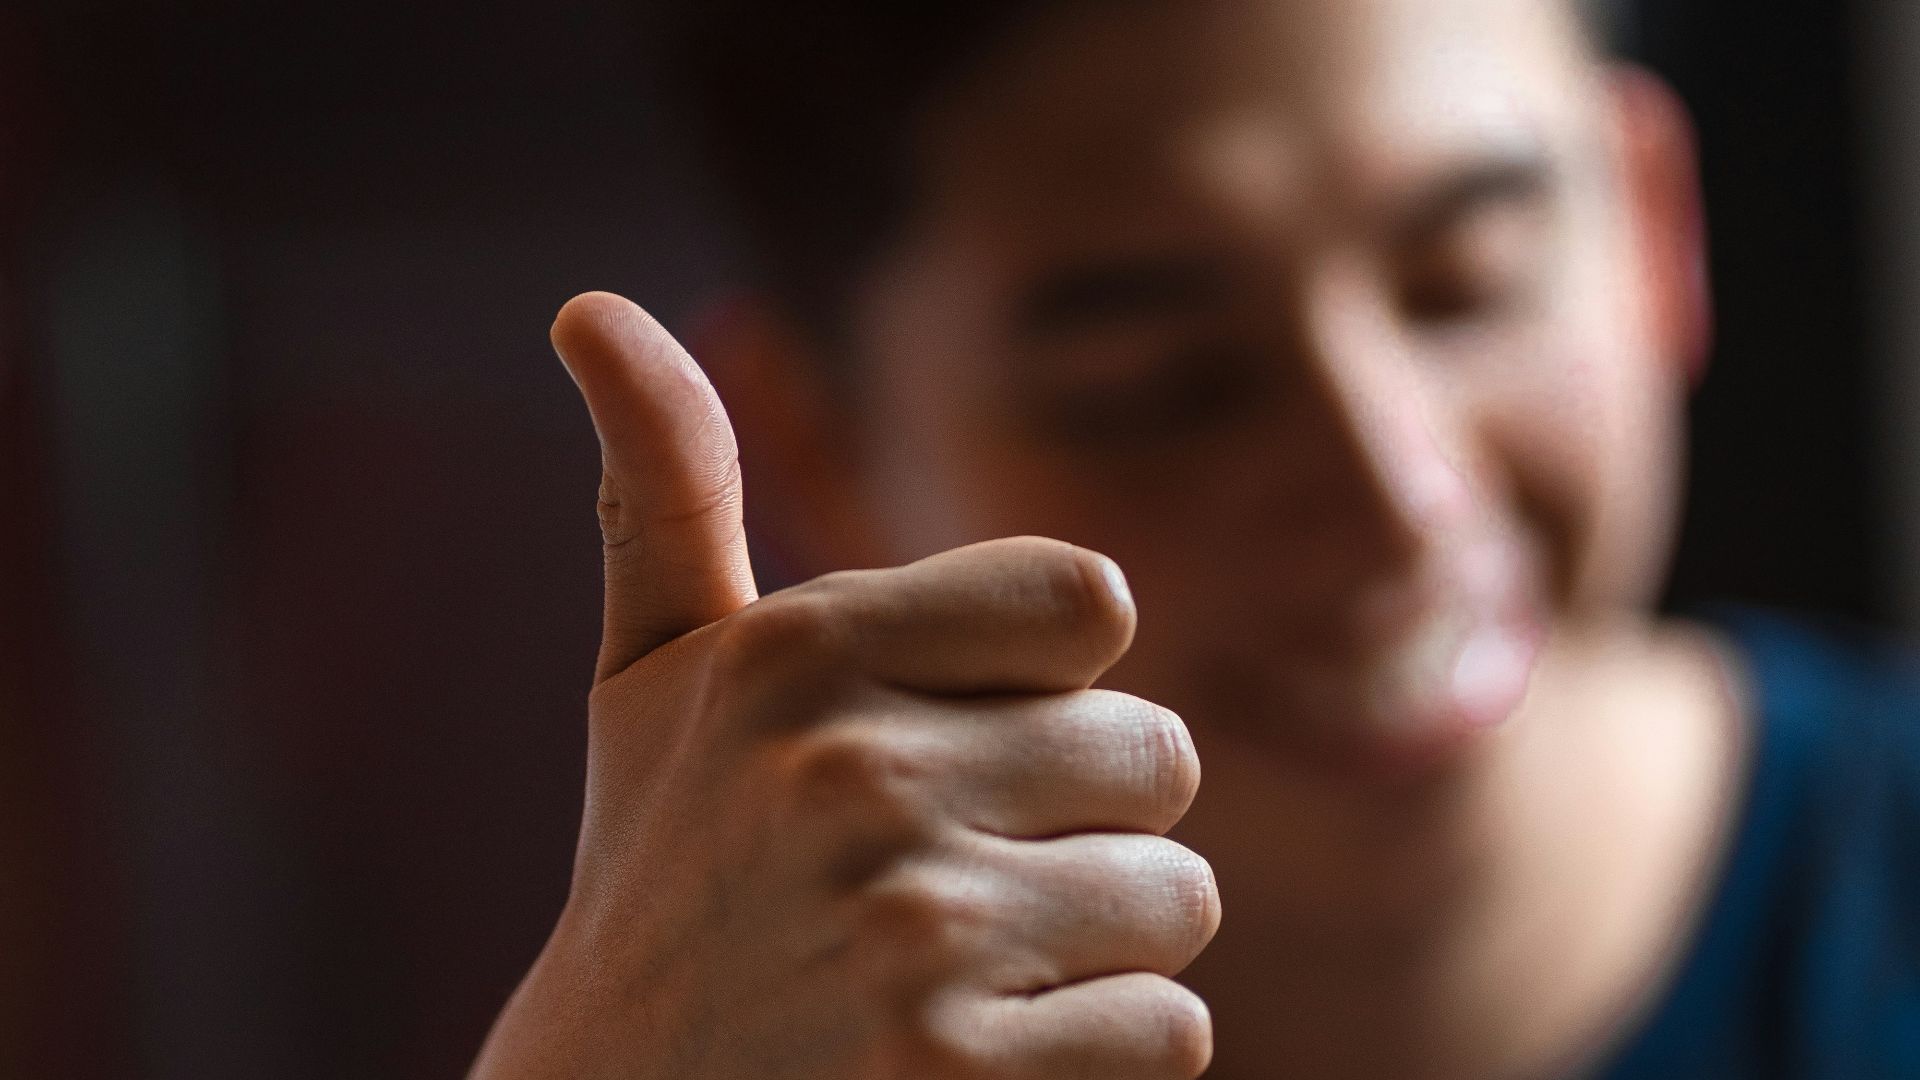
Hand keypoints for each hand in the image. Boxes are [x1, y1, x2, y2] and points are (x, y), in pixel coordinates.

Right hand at [469, 293, 1217, 1079]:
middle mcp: (854, 774)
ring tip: (968, 964)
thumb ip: (665, 486)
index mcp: (800, 647)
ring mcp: (909, 935)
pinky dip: (1104, 1050)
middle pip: (1158, 754)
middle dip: (1083, 818)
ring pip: (1177, 896)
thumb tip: (589, 304)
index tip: (961, 732)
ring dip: (1100, 939)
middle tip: (956, 870)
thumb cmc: (665, 864)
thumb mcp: (649, 674)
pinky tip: (984, 1053)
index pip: (1094, 605)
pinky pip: (1172, 1032)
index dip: (1048, 682)